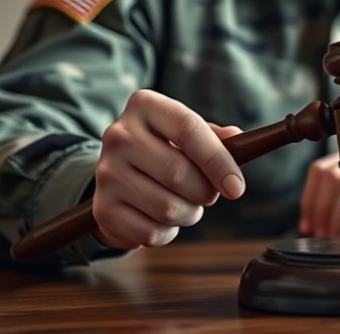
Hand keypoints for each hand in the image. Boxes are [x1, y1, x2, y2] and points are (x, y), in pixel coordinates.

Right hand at [92, 89, 244, 248]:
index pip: (188, 130)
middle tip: (208, 193)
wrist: (120, 174)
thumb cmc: (165, 149)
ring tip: (186, 204)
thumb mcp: (188, 133)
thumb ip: (216, 136)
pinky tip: (162, 218)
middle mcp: (119, 135)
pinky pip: (151, 233)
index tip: (236, 187)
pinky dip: (168, 232)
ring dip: (189, 213)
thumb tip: (237, 139)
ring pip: (167, 208)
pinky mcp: (102, 209)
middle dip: (205, 192)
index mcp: (144, 106)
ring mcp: (106, 173)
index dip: (218, 161)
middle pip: (178, 173)